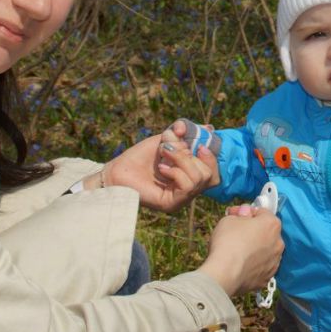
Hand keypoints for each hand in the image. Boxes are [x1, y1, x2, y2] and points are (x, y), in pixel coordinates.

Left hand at [103, 121, 218, 211]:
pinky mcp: (171, 204)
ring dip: (181, 160)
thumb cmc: (139, 157)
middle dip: (189, 156)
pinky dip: (176, 172)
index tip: (199, 145)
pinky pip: (187, 187)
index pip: (213, 173)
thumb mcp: (166, 140)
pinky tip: (162, 168)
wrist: (117, 171)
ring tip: (163, 156)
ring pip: (199, 179)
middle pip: (209, 175)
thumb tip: (209, 127)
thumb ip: (185, 135)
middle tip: (168, 149)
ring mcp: (180, 199)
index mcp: (189, 176)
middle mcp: (188, 190)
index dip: (211, 158)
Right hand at [199, 208, 283, 295]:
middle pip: (266, 232)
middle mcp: (278, 243)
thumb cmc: (228, 241)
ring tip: (238, 252)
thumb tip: (244, 215)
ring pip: (266, 251)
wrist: (224, 272)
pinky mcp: (267, 278)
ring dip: (256, 249)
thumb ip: (241, 214)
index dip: (247, 212)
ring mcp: (275, 262)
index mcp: (272, 224)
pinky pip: (261, 267)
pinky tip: (241, 265)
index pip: (262, 212)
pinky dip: (254, 265)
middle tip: (237, 233)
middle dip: (254, 231)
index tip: (235, 215)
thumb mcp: (230, 218)